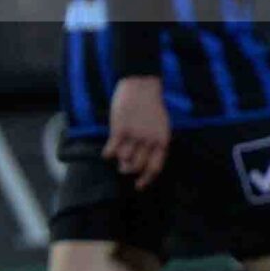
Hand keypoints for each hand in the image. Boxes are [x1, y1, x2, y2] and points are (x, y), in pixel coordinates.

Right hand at [104, 76, 170, 190]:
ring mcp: (135, 135)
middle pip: (137, 165)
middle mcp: (149, 140)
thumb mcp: (161, 125)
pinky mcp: (120, 128)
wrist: (141, 85)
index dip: (146, 179)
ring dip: (119, 160)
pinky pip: (112, 149)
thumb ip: (156, 142)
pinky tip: (107, 153)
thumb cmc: (151, 104)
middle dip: (129, 169)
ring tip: (118, 155)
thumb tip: (143, 161)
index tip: (138, 186)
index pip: (155, 167)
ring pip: (124, 159)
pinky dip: (108, 153)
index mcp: (162, 140)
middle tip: (124, 168)